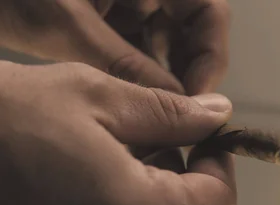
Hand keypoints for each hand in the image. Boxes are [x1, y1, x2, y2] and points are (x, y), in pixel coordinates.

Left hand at [0, 0, 230, 94]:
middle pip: (189, 30)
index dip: (210, 54)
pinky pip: (134, 51)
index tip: (193, 98)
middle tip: (175, 117)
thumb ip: (126, 66)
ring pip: (162, 45)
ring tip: (150, 118)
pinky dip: (134, 77)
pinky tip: (127, 105)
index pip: (208, 10)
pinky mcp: (103, 23)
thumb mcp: (70, 26)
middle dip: (186, 72)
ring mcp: (123, 4)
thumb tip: (178, 107)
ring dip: (161, 79)